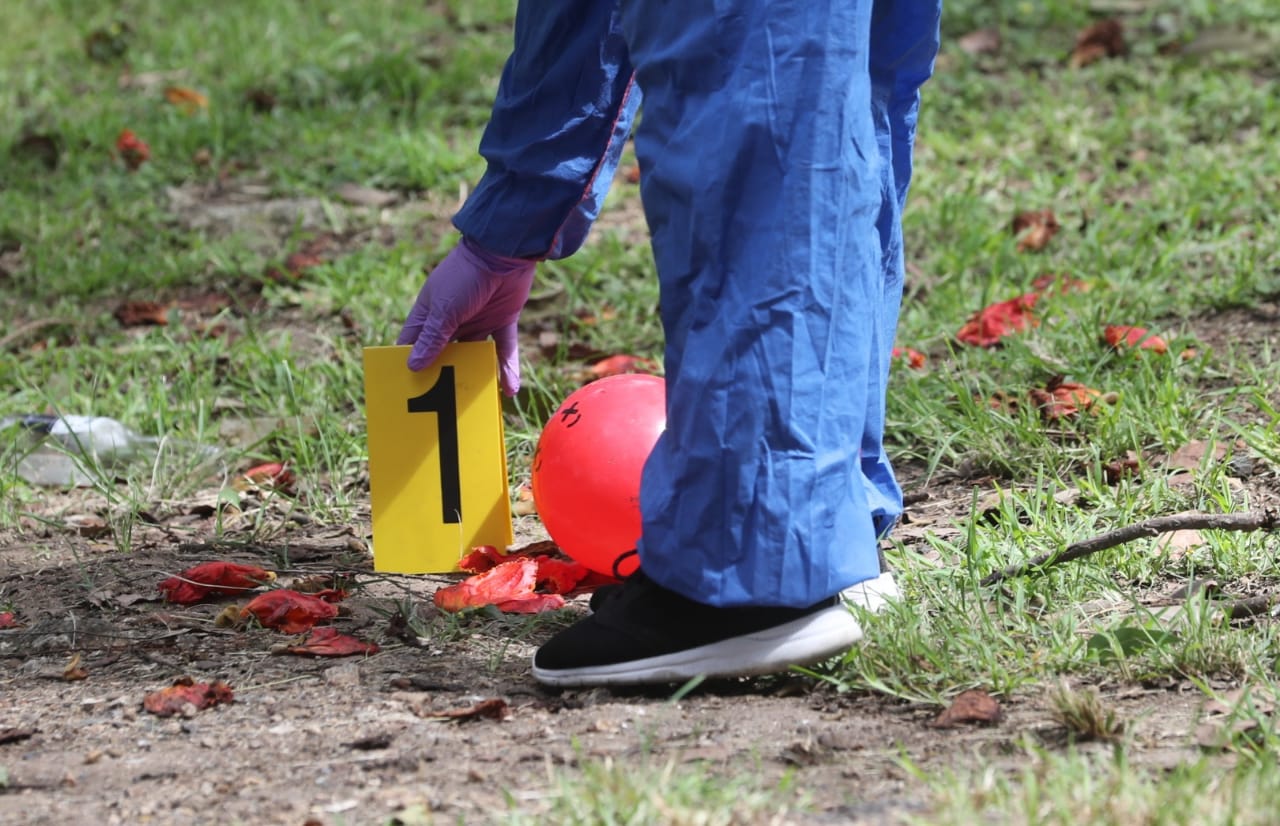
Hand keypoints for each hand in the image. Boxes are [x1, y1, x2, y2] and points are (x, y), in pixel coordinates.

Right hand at [397, 237, 536, 394]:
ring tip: (480, 404)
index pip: (414, 343)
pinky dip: (508, 368)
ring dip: (480, 375)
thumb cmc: (464, 276)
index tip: (406, 388)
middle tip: (443, 406)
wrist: (503, 253)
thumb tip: (413, 366)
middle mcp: (453, 320)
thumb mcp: (445, 310)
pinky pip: (504, 349)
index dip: (410, 363)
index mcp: (431, 313)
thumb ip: (432, 339)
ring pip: (477, 355)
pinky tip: (511, 390)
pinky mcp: (502, 321)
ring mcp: (478, 321)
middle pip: (447, 354)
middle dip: (446, 376)